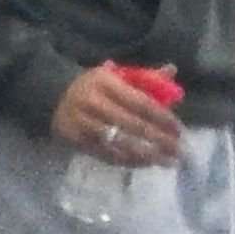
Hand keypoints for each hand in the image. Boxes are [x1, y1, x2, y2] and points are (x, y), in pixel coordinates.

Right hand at [51, 64, 182, 166]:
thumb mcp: (115, 75)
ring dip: (148, 155)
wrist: (54, 96)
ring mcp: (84, 124)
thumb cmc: (94, 86)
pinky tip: (147, 163)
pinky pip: (109, 155)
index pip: (140, 102)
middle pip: (133, 125)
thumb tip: (172, 70)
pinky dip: (131, 161)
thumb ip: (144, 77)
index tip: (179, 130)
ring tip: (168, 162)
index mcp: (105, 82)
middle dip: (160, 140)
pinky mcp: (78, 141)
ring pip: (122, 143)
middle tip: (180, 151)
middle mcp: (93, 102)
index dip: (162, 118)